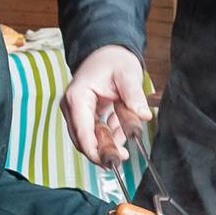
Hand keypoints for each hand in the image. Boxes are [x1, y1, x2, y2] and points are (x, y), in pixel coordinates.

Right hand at [62, 45, 150, 165]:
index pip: (82, 131)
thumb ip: (133, 95)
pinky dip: (109, 135)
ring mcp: (76, 112)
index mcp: (77, 96)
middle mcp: (72, 106)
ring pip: (89, 138)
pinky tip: (122, 131)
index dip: (94, 150)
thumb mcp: (127, 73)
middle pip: (83, 139)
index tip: (110, 162)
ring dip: (108, 143)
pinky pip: (95, 133)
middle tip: (123, 157)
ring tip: (126, 143)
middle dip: (102, 151)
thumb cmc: (113, 60)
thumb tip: (143, 115)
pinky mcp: (84, 115)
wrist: (107, 51)